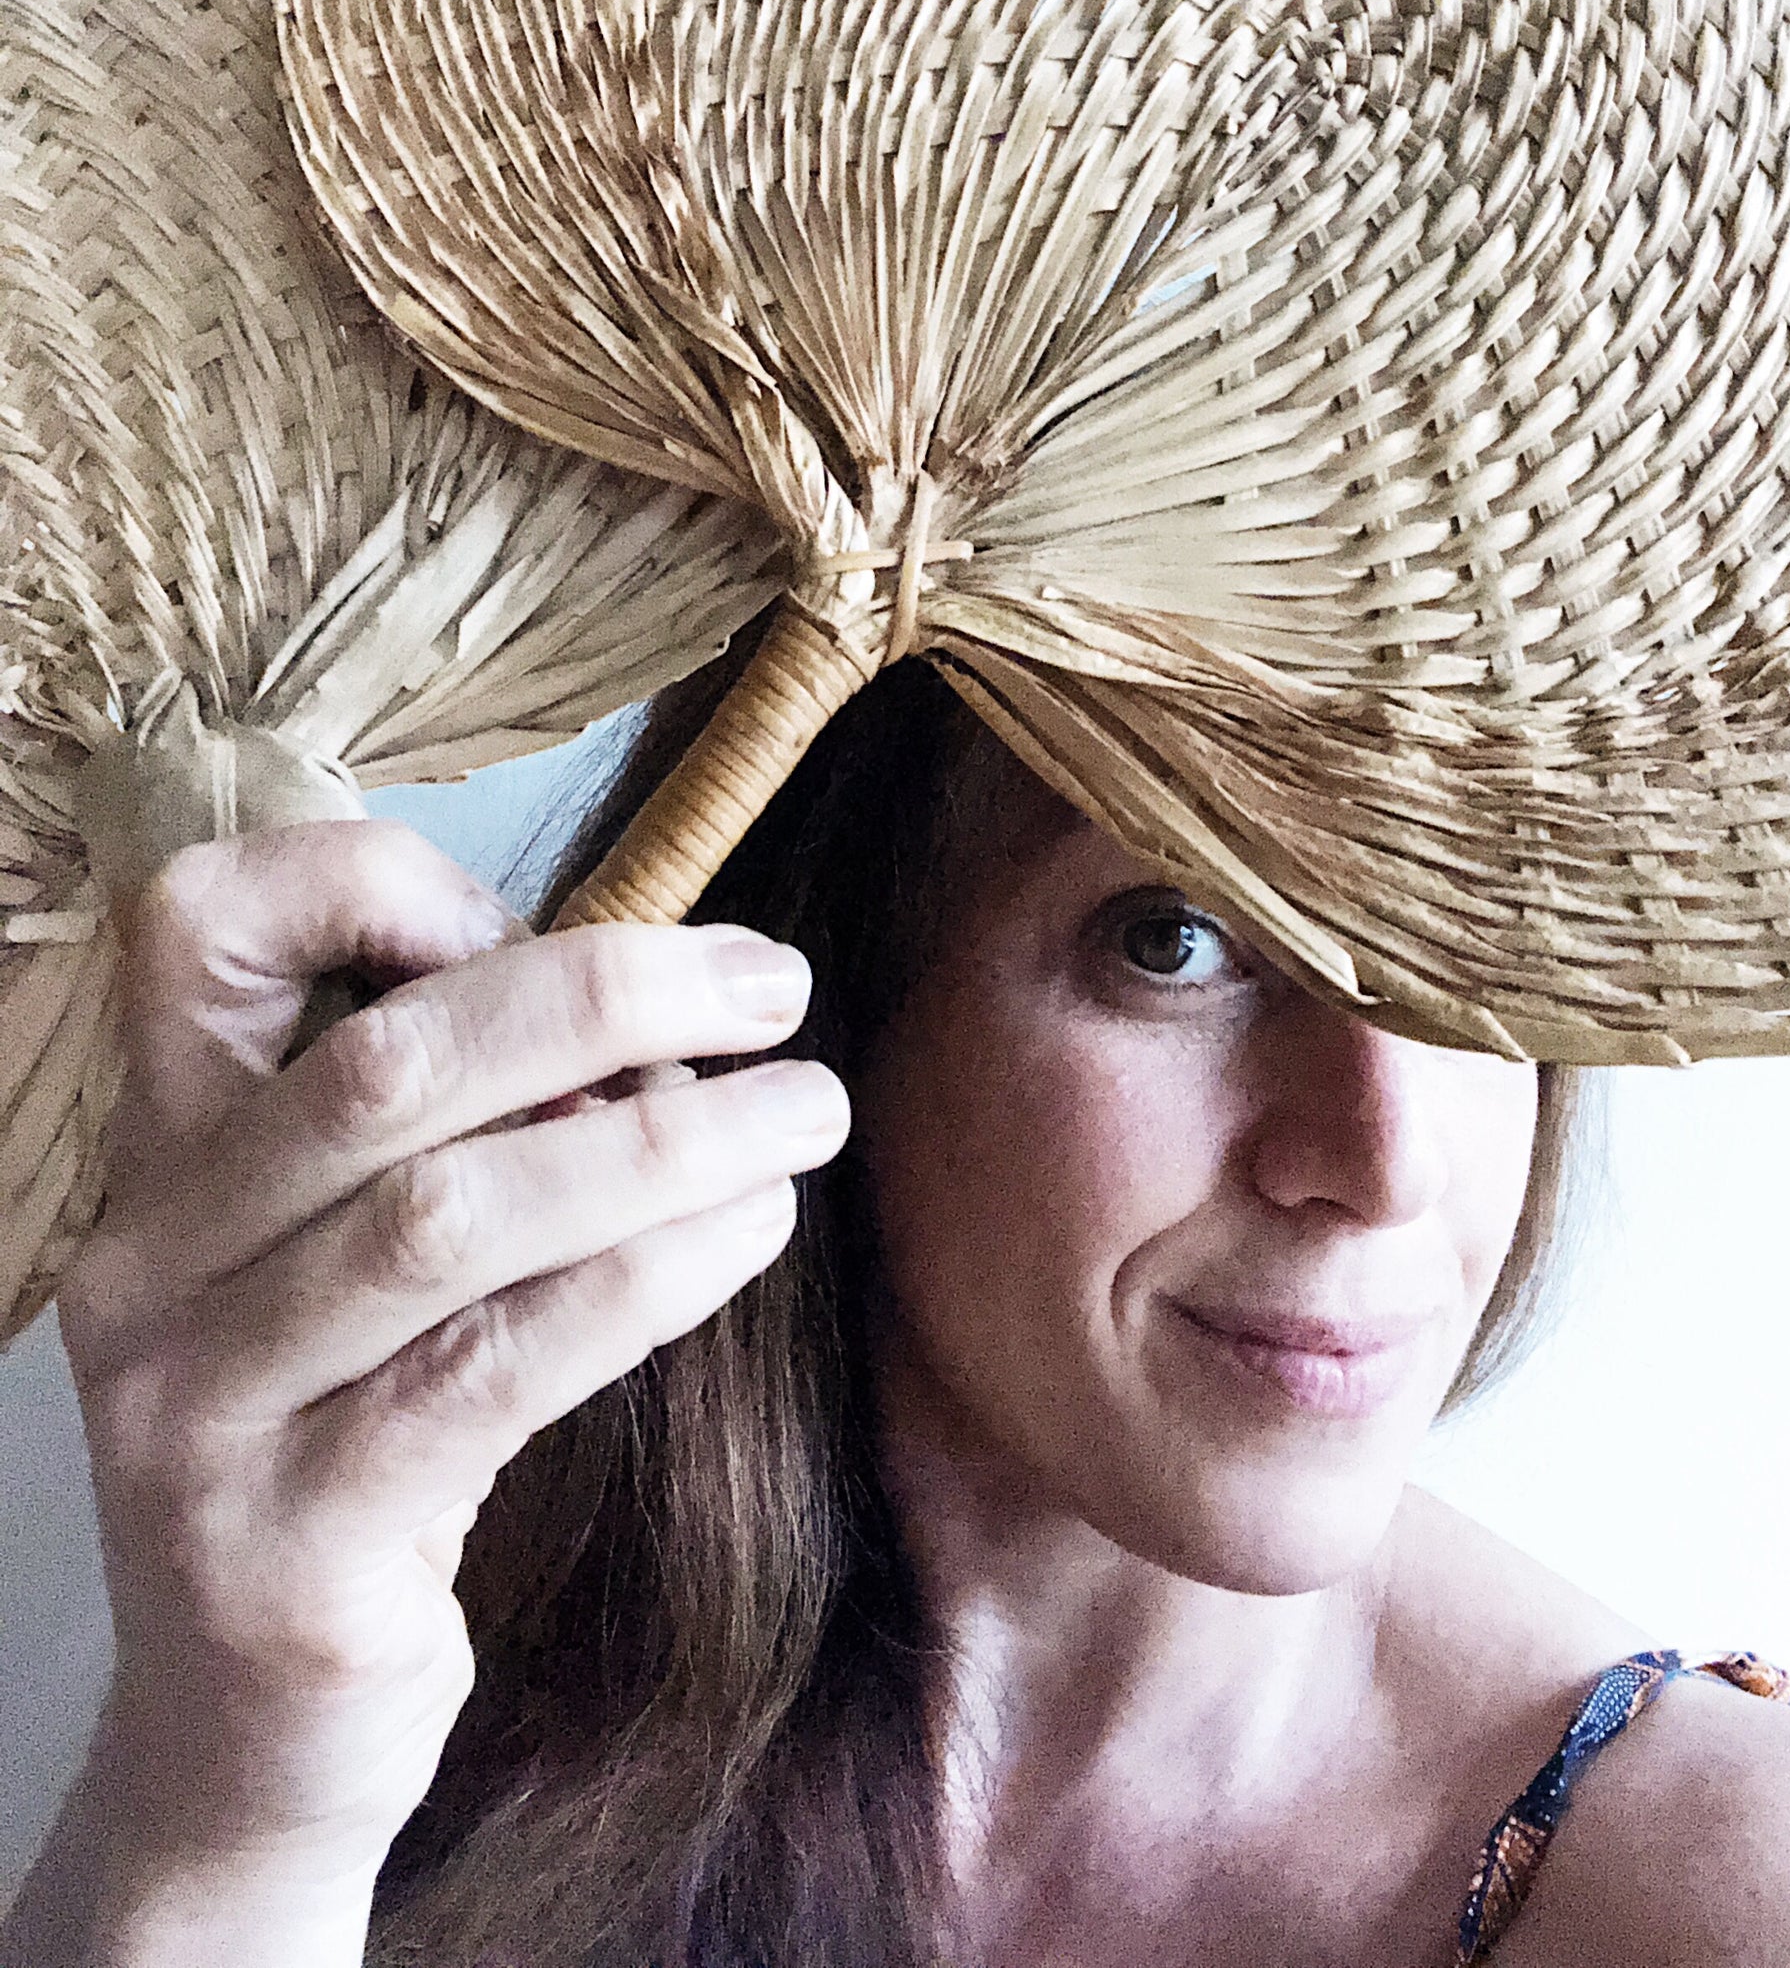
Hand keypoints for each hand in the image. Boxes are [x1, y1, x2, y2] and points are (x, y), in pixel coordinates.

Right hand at [23, 820, 842, 1957]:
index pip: (196, 925)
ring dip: (666, 1142)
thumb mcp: (357, 1262)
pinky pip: (496, 1367)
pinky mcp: (292, 1544)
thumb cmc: (350, 1440)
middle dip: (604, 994)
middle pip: (378, 1062)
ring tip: (810, 1111)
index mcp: (164, 1156)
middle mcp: (152, 1263)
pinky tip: (753, 1229)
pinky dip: (646, 1276)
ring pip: (450, 1214)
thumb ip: (451, 1126)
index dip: (370, 879)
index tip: (533, 913)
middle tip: (776, 985)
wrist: (247, 1738)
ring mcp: (201, 1410)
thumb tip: (655, 1006)